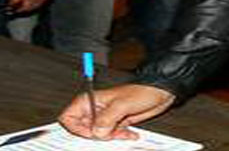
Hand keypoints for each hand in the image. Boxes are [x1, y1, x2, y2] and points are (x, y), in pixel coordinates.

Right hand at [59, 84, 175, 139]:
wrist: (159, 92)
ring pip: (97, 135)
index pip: (69, 117)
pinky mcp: (115, 123)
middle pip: (82, 129)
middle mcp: (95, 109)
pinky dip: (119, 137)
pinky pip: (111, 136)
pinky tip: (129, 133)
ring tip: (123, 132)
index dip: (77, 128)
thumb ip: (107, 118)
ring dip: (110, 137)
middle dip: (95, 136)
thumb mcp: (122, 104)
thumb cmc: (141, 90)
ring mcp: (105, 117)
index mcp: (90, 100)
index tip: (91, 133)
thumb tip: (96, 132)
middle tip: (109, 134)